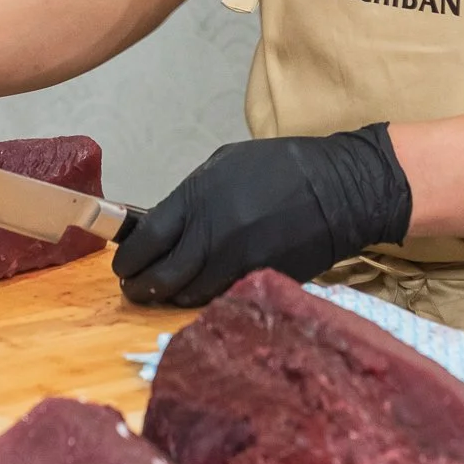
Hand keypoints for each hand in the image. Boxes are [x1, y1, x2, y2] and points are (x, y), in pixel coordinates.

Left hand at [114, 123, 411, 307]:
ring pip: (189, 295)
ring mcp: (238, 263)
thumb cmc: (281, 167)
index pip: (147, 240)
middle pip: (162, 276)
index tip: (124, 266)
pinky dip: (206, 299)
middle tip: (135, 289)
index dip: (129, 259)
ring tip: (165, 294)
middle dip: (141, 286)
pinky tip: (201, 294)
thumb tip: (163, 223)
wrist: (339, 189)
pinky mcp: (260, 281)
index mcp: (199, 198)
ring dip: (172, 297)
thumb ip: (190, 196)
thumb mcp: (225, 163)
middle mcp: (214, 235)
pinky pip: (222, 299)